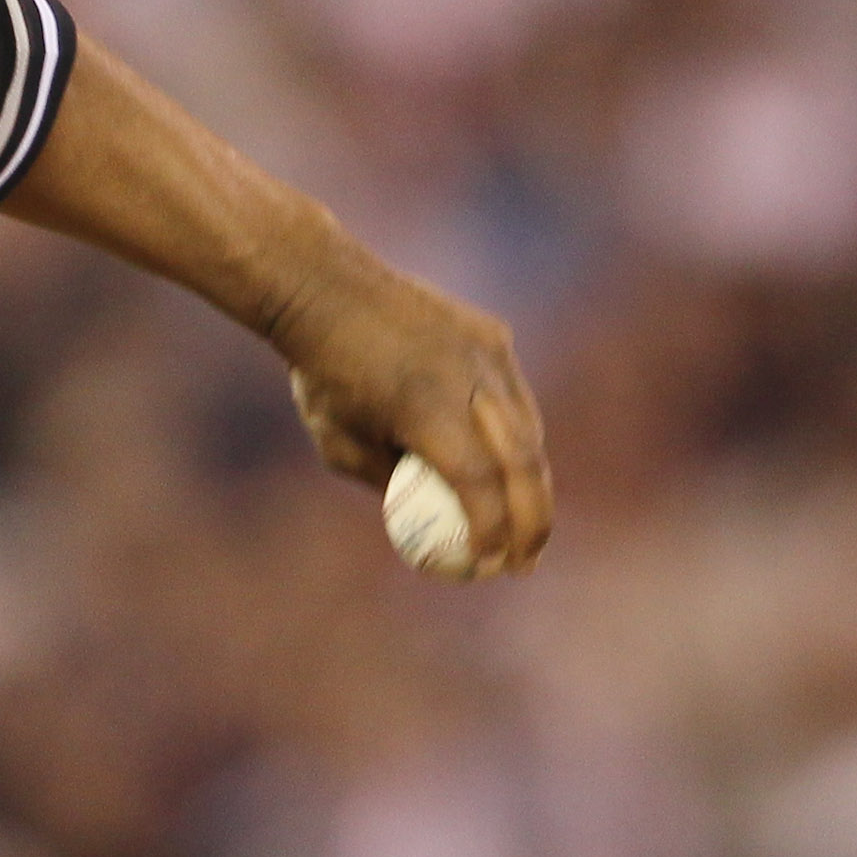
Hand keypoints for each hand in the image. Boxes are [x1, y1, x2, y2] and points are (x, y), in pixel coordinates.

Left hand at [274, 260, 553, 577]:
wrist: (329, 289)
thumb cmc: (324, 375)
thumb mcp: (339, 442)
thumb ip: (389, 480)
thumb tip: (427, 522)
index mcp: (426, 408)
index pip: (478, 482)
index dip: (492, 529)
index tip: (491, 567)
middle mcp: (468, 379)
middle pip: (522, 463)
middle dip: (532, 522)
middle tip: (524, 564)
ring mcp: (488, 353)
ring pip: (528, 430)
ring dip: (532, 485)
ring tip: (526, 530)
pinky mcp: (495, 337)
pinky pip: (515, 398)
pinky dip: (518, 439)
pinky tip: (512, 475)